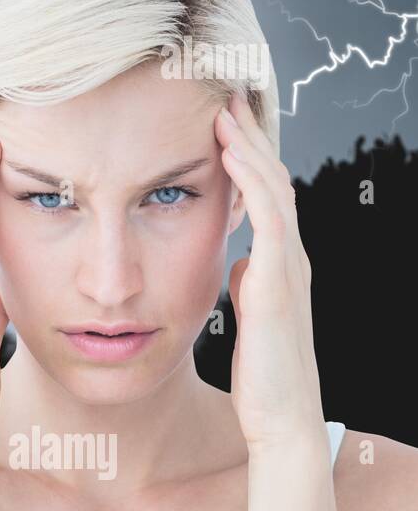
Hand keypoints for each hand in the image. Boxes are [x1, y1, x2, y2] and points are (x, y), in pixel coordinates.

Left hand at [214, 92, 326, 451]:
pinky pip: (269, 217)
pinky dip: (251, 179)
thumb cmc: (262, 371)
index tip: (220, 121)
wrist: (281, 416)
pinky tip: (230, 153)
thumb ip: (247, 282)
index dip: (246, 155)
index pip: (265, 194)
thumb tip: (237, 261)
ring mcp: (287, 266)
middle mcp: (289, 256)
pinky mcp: (277, 281)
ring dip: (249, 145)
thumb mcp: (248, 313)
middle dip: (250, 136)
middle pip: (273, 179)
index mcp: (279, 261)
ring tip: (225, 109)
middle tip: (225, 94)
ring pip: (274, 188)